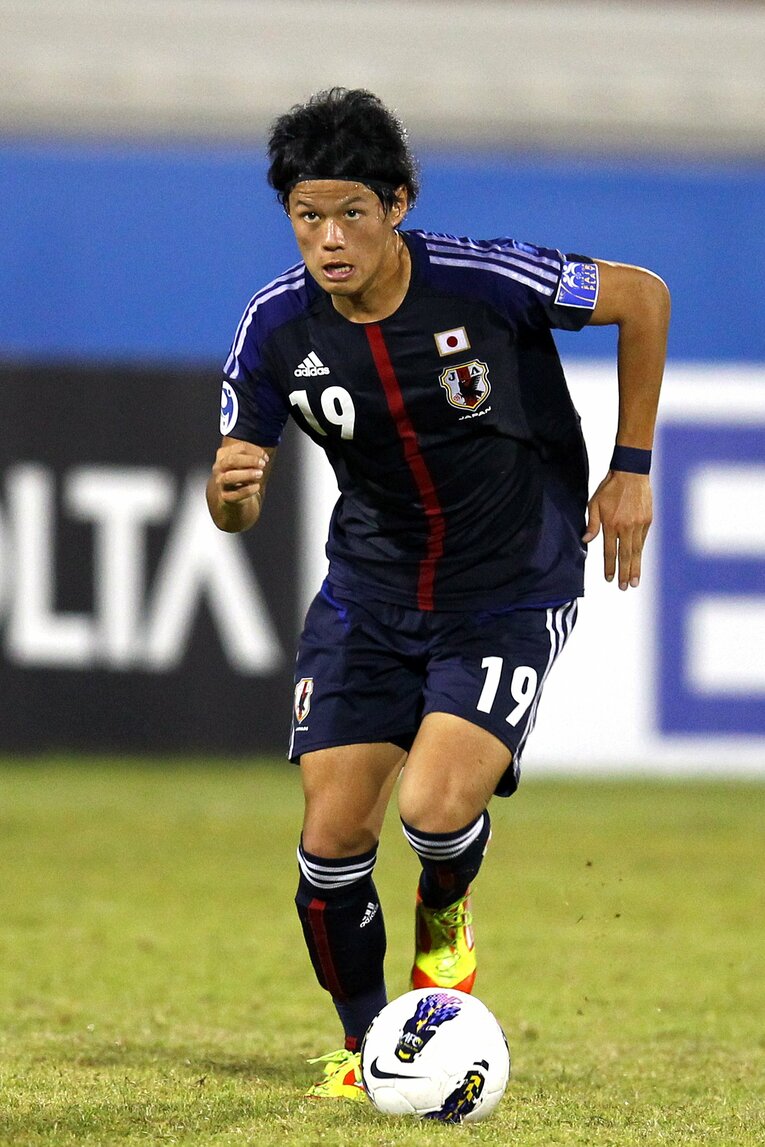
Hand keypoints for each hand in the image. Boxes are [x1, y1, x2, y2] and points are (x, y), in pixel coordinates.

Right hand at [211, 441, 268, 505]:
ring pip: (230, 476)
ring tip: (260, 474)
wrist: (233, 498)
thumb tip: (263, 457)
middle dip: (250, 460)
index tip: (265, 457)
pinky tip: (257, 487)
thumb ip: (252, 457)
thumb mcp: (244, 463)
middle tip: (262, 464)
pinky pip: (236, 493)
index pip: (240, 448)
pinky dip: (248, 490)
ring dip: (247, 474)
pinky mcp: (225, 497)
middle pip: (232, 460)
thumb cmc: (241, 476)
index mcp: (223, 455)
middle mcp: (219, 468)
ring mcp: (220, 482)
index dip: (255, 451)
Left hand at [582, 471, 652, 588]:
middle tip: (624, 587)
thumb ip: (592, 524)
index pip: (610, 551)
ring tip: (634, 582)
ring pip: (637, 551)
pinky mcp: (648, 520)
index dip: (610, 567)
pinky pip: (643, 540)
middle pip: (625, 555)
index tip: (609, 579)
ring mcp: (639, 524)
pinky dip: (640, 552)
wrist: (631, 473)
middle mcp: (626, 527)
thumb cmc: (610, 488)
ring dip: (635, 568)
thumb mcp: (594, 504)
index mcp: (612, 524)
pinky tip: (638, 561)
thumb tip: (586, 541)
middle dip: (624, 573)